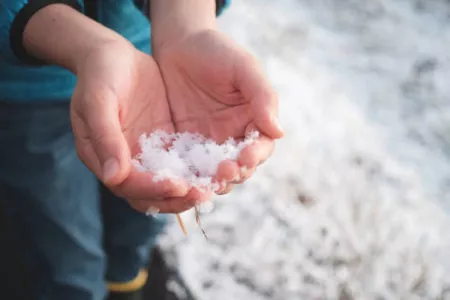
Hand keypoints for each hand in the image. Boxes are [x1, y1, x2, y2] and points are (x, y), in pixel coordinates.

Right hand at [70, 41, 203, 212]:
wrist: (113, 56)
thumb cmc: (100, 74)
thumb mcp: (98, 100)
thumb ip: (106, 136)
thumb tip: (114, 177)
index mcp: (103, 158)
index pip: (129, 185)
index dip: (153, 189)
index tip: (178, 186)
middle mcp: (126, 163)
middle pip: (151, 194)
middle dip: (177, 198)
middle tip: (203, 194)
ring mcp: (147, 154)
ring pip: (169, 183)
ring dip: (190, 189)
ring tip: (216, 185)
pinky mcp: (164, 143)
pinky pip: (182, 163)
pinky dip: (197, 170)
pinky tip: (219, 166)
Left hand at [154, 29, 283, 192]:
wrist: (178, 44)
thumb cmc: (216, 51)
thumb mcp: (243, 67)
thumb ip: (263, 96)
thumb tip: (279, 132)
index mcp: (254, 120)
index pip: (262, 146)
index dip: (256, 155)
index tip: (246, 157)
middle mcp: (234, 136)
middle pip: (241, 166)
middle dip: (236, 173)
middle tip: (224, 173)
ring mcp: (209, 144)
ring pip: (217, 172)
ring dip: (215, 181)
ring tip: (207, 183)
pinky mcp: (185, 146)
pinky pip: (191, 166)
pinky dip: (190, 176)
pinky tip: (184, 179)